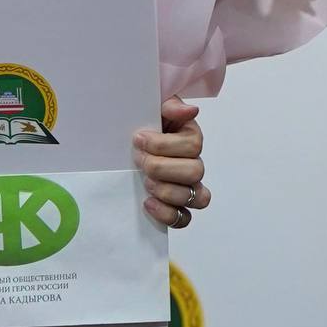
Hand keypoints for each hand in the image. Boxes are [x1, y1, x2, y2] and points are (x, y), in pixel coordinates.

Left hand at [135, 96, 209, 228]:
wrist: (129, 145)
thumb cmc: (145, 125)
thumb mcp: (156, 108)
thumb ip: (172, 106)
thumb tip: (191, 111)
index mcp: (191, 138)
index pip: (192, 146)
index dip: (163, 145)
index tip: (138, 138)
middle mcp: (194, 164)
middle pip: (195, 171)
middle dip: (162, 167)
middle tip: (140, 161)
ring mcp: (189, 188)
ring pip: (196, 198)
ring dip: (166, 191)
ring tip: (145, 182)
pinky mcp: (177, 207)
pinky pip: (184, 219)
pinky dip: (167, 214)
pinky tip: (147, 203)